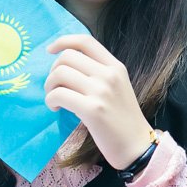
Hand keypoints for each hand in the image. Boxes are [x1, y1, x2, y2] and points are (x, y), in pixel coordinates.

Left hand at [44, 35, 154, 169]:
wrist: (137, 145)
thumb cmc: (123, 119)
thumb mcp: (117, 87)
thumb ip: (98, 73)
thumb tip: (66, 65)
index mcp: (115, 66)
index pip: (85, 41)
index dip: (63, 41)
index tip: (50, 50)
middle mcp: (109, 74)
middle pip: (67, 57)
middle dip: (53, 71)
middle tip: (55, 88)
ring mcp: (101, 91)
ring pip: (60, 74)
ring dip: (49, 87)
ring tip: (55, 100)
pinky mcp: (92, 109)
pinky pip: (58, 95)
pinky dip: (51, 101)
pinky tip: (56, 109)